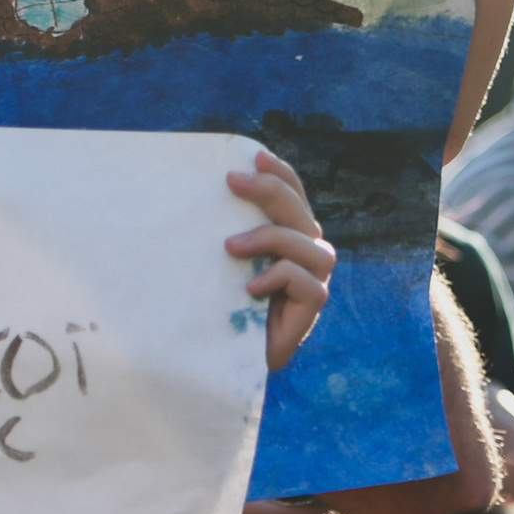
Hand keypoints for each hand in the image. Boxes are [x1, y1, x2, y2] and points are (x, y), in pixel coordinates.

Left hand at [226, 149, 336, 372]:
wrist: (219, 358)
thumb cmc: (216, 305)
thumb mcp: (217, 261)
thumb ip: (221, 231)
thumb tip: (201, 192)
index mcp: (287, 238)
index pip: (294, 197)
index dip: (281, 174)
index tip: (255, 155)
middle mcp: (305, 256)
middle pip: (301, 213)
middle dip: (270, 191)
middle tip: (233, 182)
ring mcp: (312, 283)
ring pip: (310, 245)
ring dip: (271, 237)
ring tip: (230, 246)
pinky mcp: (310, 310)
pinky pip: (309, 284)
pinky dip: (280, 277)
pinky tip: (251, 287)